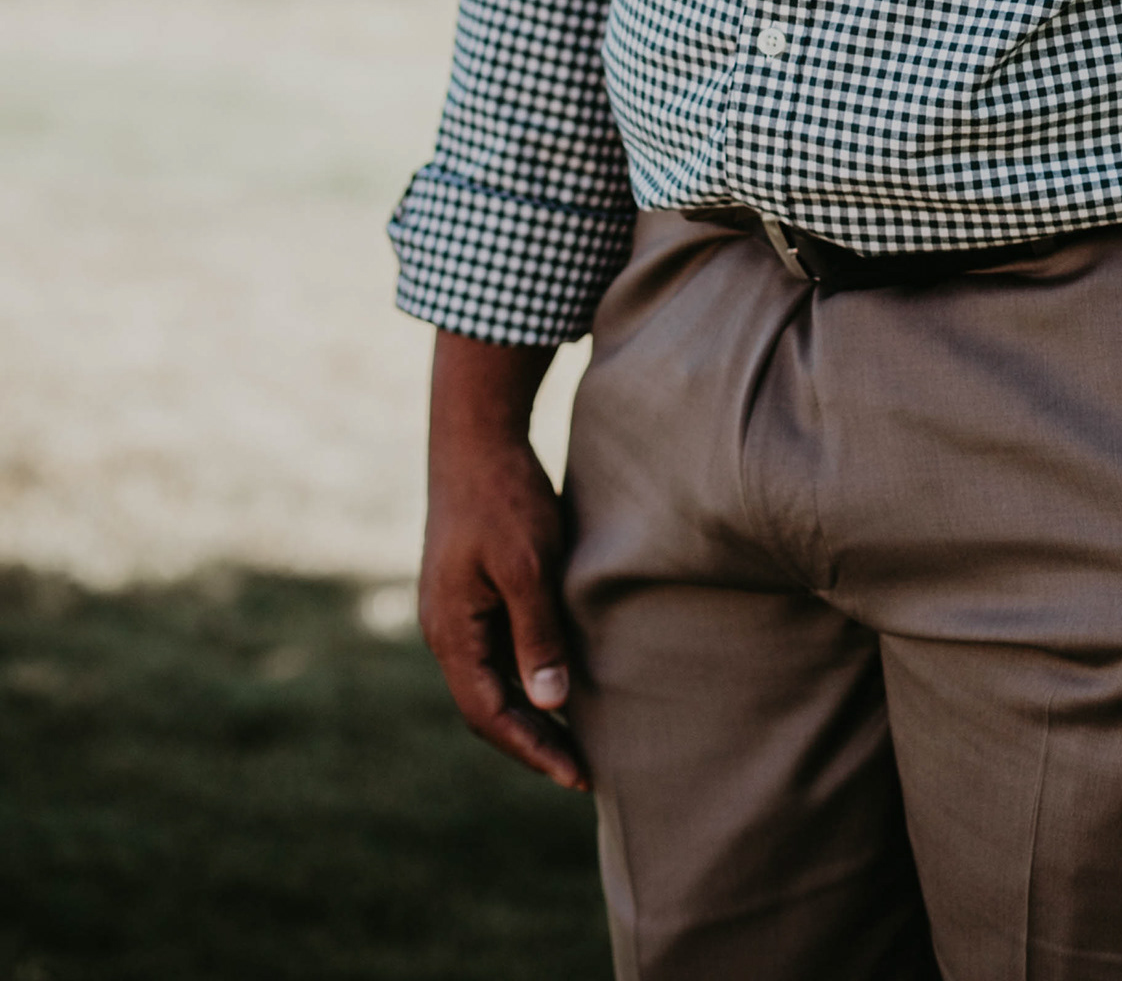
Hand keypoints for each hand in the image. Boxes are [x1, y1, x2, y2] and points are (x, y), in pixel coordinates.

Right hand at [418, 330, 589, 792]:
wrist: (477, 437)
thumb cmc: (504, 497)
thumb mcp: (527, 565)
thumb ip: (537, 634)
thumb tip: (551, 703)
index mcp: (451, 632)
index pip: (489, 715)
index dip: (534, 749)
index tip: (578, 774)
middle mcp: (446, 630)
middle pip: (487, 707)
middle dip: (533, 741)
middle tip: (584, 768)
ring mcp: (456, 612)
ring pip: (492, 681)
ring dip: (531, 711)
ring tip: (578, 737)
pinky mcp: (472, 593)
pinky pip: (498, 651)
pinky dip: (528, 675)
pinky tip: (562, 680)